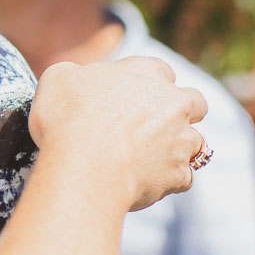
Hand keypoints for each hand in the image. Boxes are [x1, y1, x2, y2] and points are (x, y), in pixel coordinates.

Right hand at [29, 57, 207, 211]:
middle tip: (153, 126)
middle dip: (181, 112)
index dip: (147, 85)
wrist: (83, 166)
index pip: (161, 71)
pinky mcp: (179, 174)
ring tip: (149, 160)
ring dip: (178, 148)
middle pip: (195, 102)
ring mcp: (182, 139)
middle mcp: (174, 102)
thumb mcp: (58, 79)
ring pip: (196, 141)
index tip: (128, 99)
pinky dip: (168, 180)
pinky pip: (183, 177)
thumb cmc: (66, 118)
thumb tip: (76, 81)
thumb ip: (76, 75)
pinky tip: (146, 183)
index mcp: (147, 72)